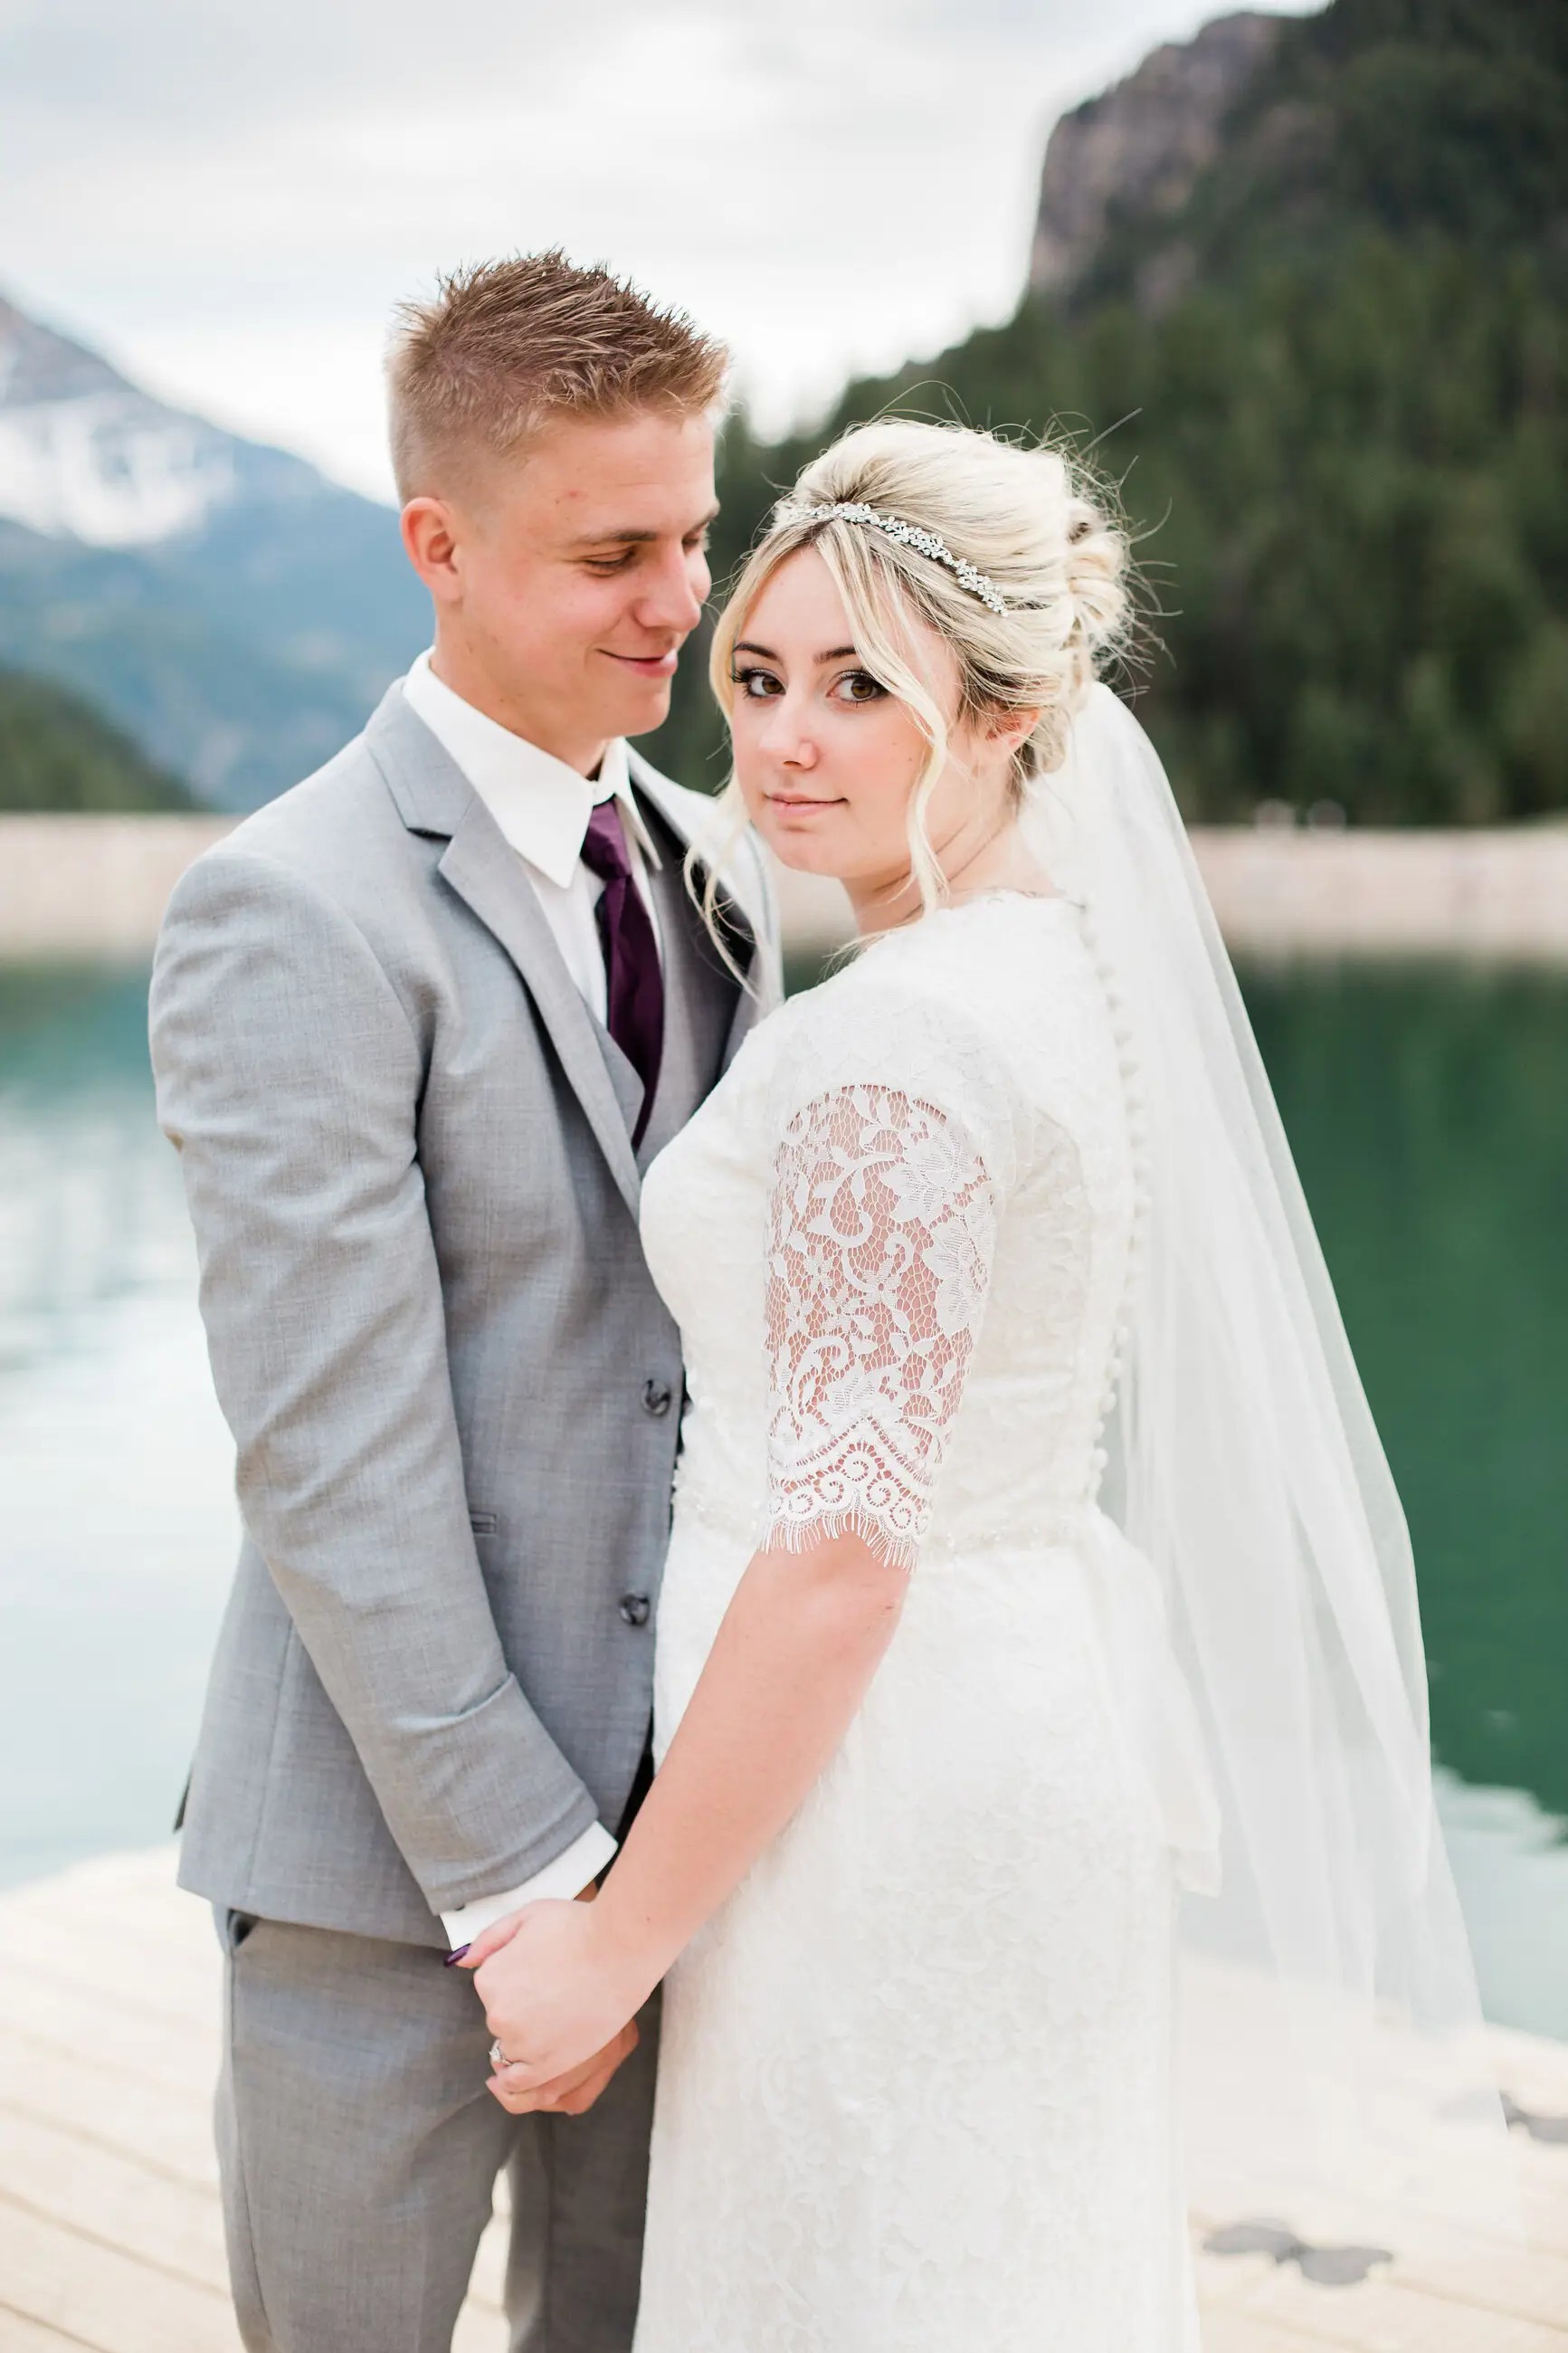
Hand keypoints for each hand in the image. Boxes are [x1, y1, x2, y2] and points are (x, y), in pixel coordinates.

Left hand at [461, 1897, 651, 2101]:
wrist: (620, 1949)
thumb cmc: (578, 1927)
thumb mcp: (527, 1916)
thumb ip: (490, 1938)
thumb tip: (461, 1961)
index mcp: (489, 1978)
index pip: (492, 1989)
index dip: (518, 1980)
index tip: (542, 1973)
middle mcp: (498, 2013)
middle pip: (501, 2020)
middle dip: (522, 2010)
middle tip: (555, 1993)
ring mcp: (522, 2043)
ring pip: (511, 2050)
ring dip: (526, 2040)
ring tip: (556, 2020)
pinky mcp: (546, 2065)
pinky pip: (519, 2082)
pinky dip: (518, 2080)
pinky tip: (531, 2064)